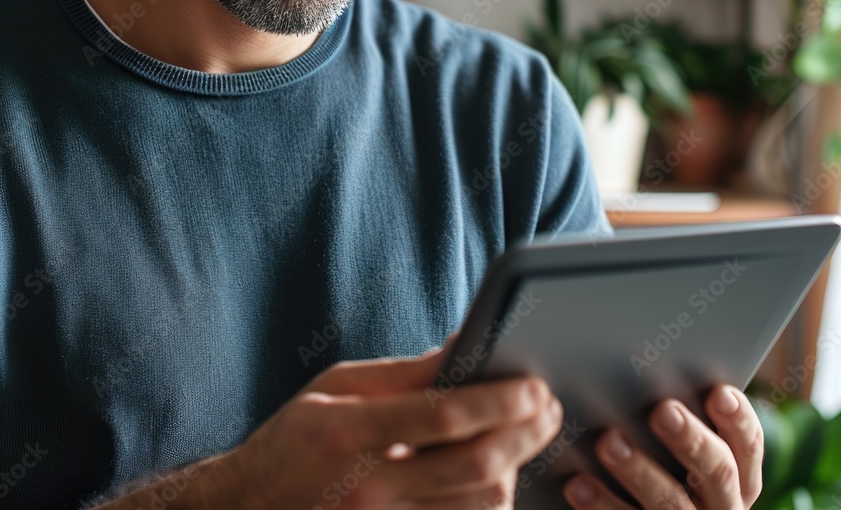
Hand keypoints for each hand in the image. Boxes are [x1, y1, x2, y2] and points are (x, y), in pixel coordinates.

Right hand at [229, 333, 562, 508]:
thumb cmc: (291, 442)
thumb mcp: (334, 388)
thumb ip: (402, 374)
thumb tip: (461, 347)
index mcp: (350, 431)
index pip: (444, 416)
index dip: (499, 400)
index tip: (534, 385)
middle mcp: (369, 488)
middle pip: (475, 466)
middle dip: (525, 434)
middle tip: (549, 409)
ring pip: (478, 508)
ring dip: (516, 471)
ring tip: (528, 437)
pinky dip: (488, 506)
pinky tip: (497, 477)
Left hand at [562, 385, 762, 509]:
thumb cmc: (666, 467)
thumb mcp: (688, 451)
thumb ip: (681, 418)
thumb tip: (650, 370)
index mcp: (739, 478)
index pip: (748, 446)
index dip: (738, 420)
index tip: (719, 394)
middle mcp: (723, 506)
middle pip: (717, 472)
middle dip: (690, 439)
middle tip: (662, 411)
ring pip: (671, 503)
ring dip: (639, 471)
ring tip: (609, 442)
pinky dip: (602, 504)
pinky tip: (578, 485)